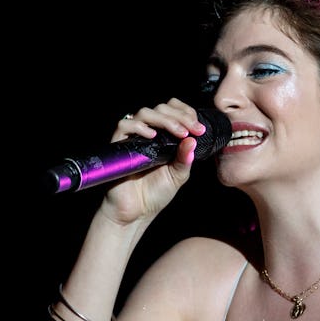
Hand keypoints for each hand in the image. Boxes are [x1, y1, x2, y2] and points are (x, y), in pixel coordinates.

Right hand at [101, 98, 213, 222]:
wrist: (136, 212)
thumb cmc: (155, 193)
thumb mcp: (178, 175)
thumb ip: (185, 158)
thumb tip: (193, 140)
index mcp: (164, 137)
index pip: (172, 111)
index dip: (186, 113)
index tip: (200, 129)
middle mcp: (148, 133)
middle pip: (161, 108)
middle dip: (181, 116)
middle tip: (194, 130)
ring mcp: (133, 137)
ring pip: (145, 112)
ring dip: (165, 119)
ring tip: (180, 133)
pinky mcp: (119, 145)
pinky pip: (124, 125)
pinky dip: (140, 127)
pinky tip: (154, 136)